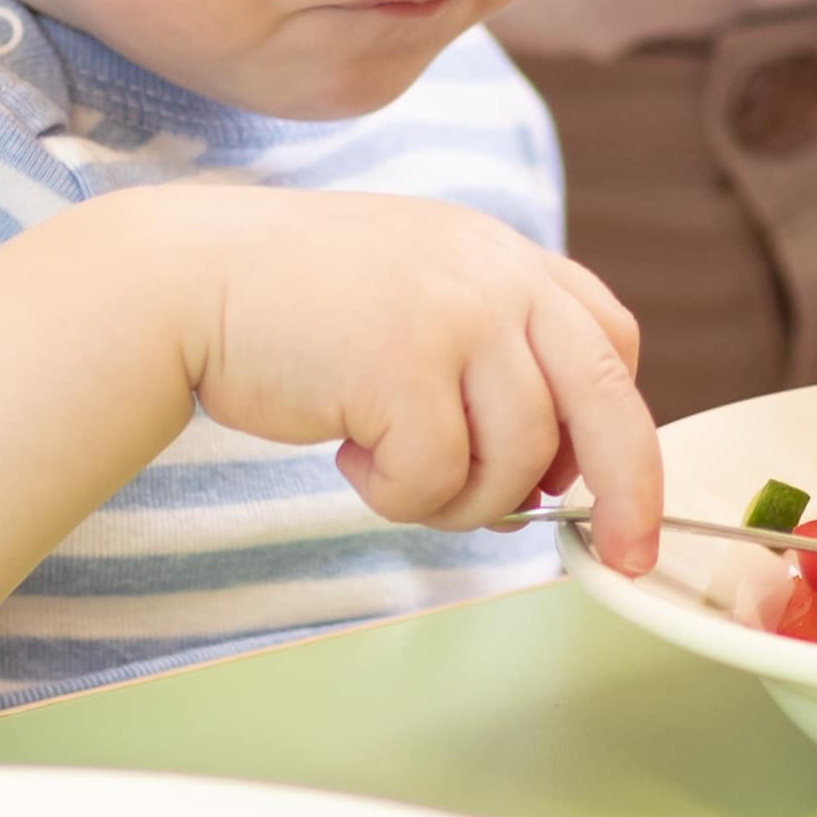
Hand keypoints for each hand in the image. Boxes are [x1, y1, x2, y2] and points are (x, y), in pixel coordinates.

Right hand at [146, 189, 662, 566]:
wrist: (187, 281)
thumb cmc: (293, 308)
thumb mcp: (417, 296)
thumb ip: (489, 359)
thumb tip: (550, 478)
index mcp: (504, 256)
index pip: (609, 343)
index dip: (621, 426)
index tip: (620, 494)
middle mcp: (495, 276)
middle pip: (604, 401)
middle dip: (629, 494)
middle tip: (627, 559)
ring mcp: (456, 317)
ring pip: (514, 462)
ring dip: (455, 498)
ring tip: (386, 469)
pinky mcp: (405, 366)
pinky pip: (437, 479)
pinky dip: (393, 493)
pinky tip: (346, 453)